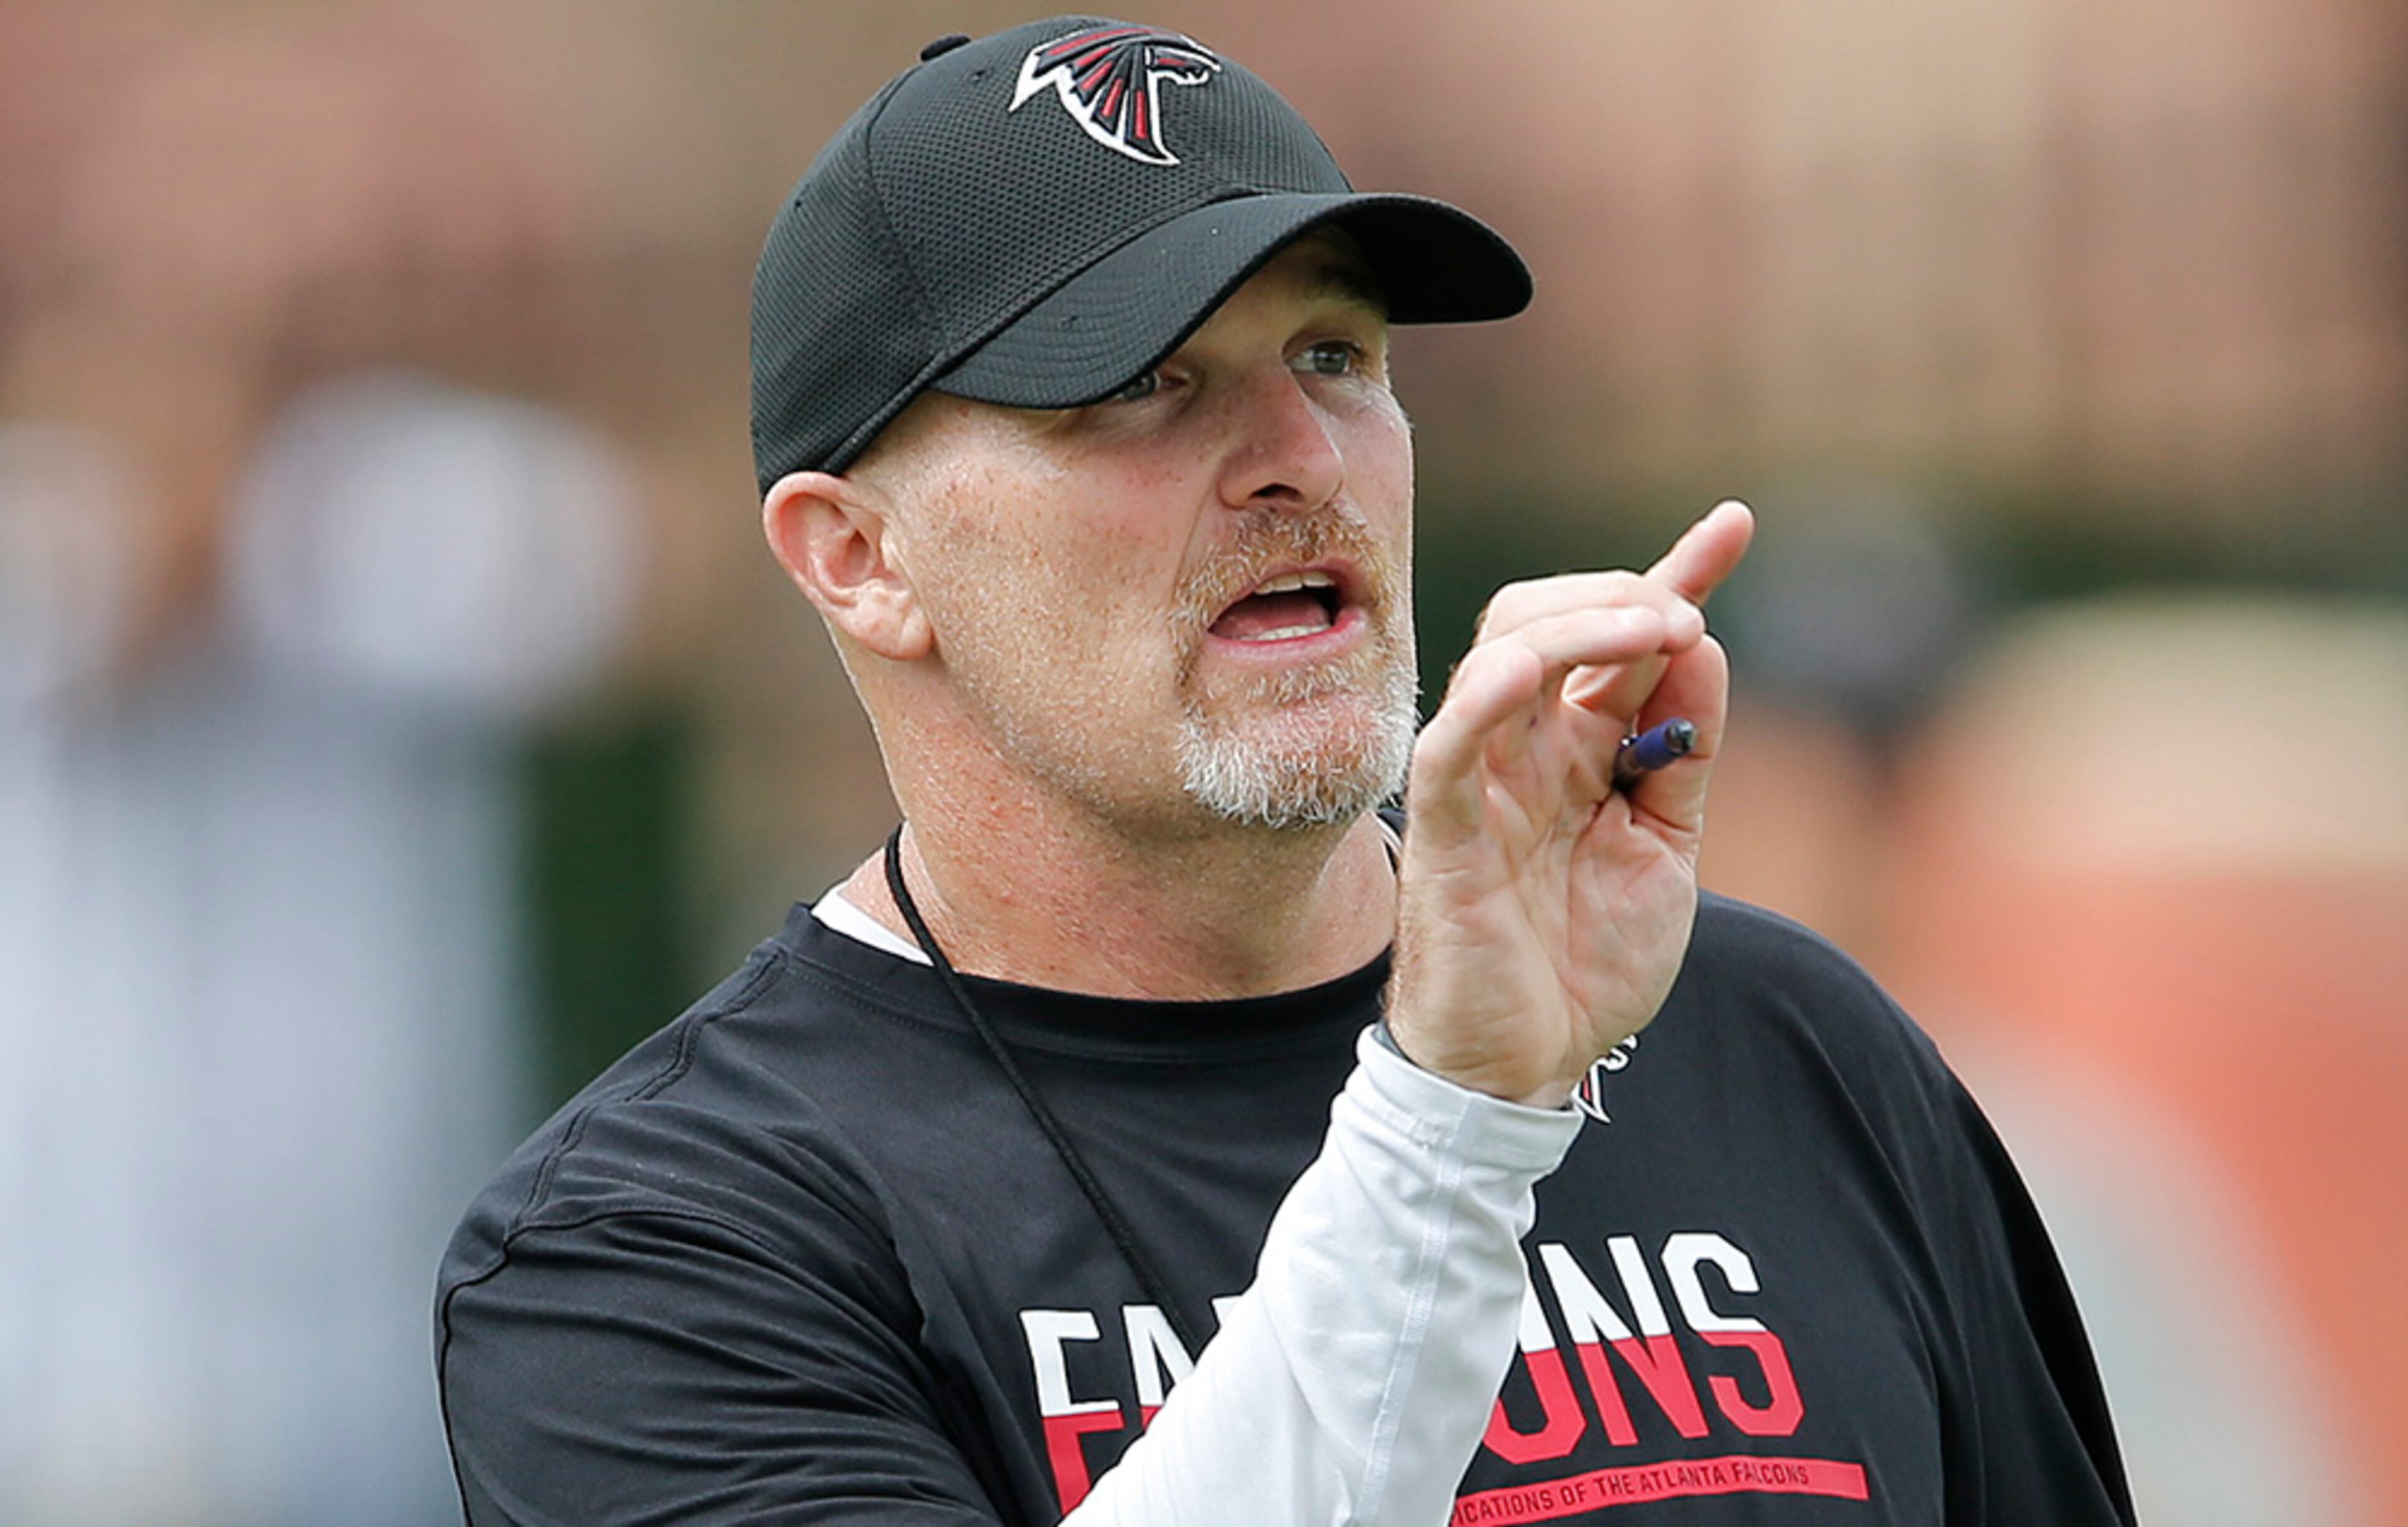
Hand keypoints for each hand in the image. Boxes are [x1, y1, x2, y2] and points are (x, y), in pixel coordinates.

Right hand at [1386, 500, 1754, 1107]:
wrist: (1530, 1068)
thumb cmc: (1586, 964)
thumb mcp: (1667, 851)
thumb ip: (1685, 756)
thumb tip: (1702, 650)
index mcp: (1576, 749)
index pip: (1616, 638)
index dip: (1674, 573)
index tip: (1734, 523)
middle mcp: (1524, 749)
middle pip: (1549, 618)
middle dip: (1626, 594)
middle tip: (1689, 616)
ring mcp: (1482, 783)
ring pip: (1504, 655)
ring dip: (1583, 622)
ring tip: (1658, 628)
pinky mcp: (1447, 831)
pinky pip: (1450, 744)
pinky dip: (1489, 694)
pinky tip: (1536, 667)